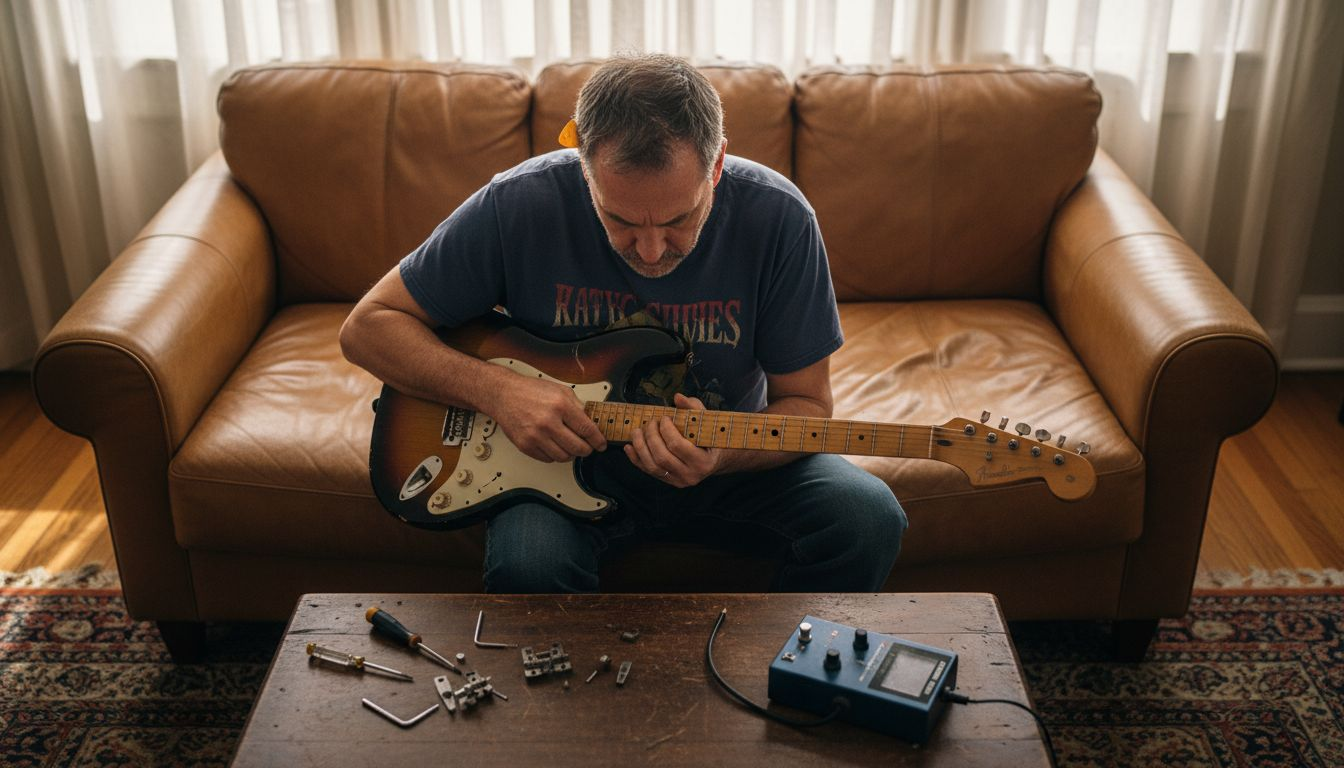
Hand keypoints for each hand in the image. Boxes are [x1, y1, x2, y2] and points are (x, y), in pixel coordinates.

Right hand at [489, 374, 605, 462]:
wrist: (504, 395)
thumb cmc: (530, 391)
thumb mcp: (560, 391)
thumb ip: (577, 406)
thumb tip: (591, 422)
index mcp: (560, 406)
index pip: (587, 430)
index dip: (597, 440)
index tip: (600, 444)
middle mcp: (548, 422)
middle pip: (577, 448)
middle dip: (587, 450)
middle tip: (587, 448)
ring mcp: (536, 436)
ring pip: (563, 457)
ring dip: (571, 454)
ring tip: (570, 447)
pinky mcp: (525, 446)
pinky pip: (548, 459)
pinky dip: (555, 455)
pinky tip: (555, 446)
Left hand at [625, 393, 720, 486]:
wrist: (714, 459)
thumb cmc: (709, 437)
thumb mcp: (706, 421)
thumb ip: (693, 408)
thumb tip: (677, 397)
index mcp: (703, 461)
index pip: (677, 445)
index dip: (666, 430)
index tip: (664, 418)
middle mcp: (690, 475)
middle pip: (662, 456)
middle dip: (651, 436)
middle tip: (650, 422)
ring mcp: (678, 480)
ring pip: (652, 466)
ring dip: (640, 447)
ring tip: (636, 431)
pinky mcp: (668, 481)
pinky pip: (647, 471)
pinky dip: (636, 458)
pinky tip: (629, 446)